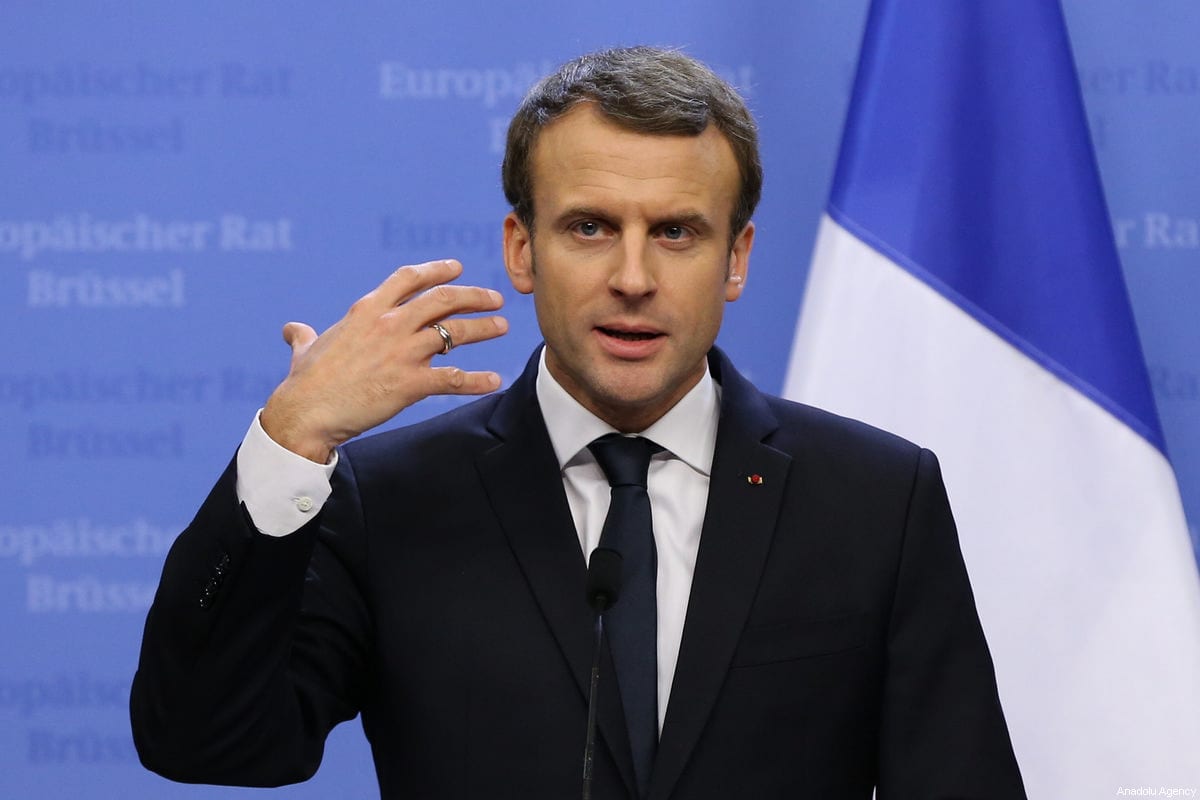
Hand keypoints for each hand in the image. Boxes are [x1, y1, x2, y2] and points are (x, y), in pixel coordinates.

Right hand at [260, 260, 507, 461]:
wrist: (306, 412)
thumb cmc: (305, 383)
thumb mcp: (305, 350)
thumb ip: (305, 336)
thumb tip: (293, 329)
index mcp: (367, 310)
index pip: (409, 279)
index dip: (437, 270)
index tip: (458, 268)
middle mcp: (389, 324)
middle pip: (443, 299)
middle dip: (474, 296)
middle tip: (494, 298)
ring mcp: (402, 352)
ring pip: (456, 333)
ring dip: (484, 328)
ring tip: (502, 326)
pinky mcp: (411, 383)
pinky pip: (454, 379)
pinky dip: (478, 380)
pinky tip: (494, 381)